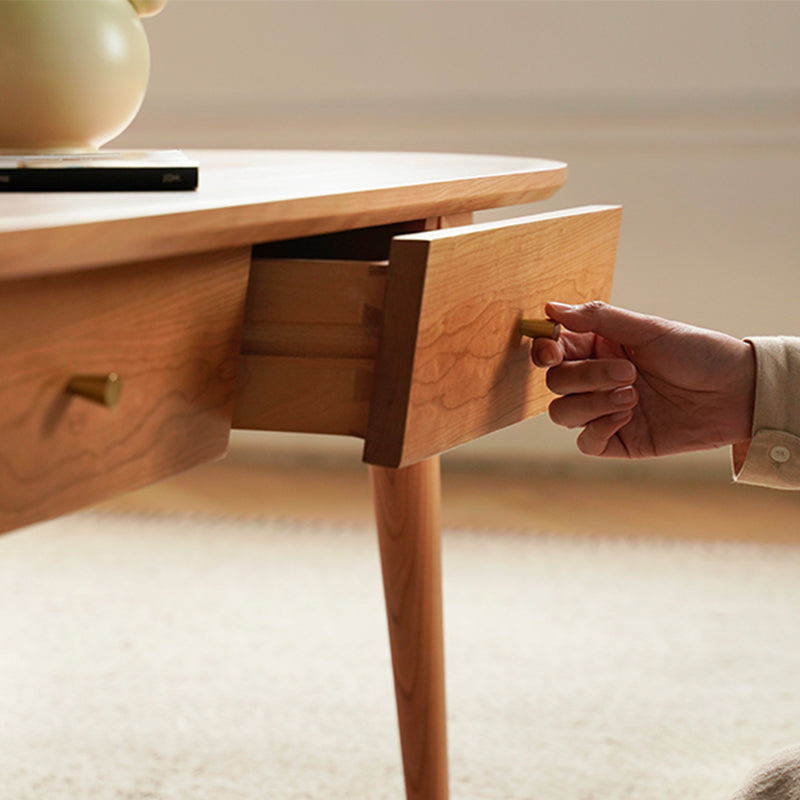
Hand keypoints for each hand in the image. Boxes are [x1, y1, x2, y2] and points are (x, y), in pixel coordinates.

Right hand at [530, 301, 755, 457]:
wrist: (737, 392)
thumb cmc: (698, 354)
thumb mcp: (648, 329)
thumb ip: (597, 318)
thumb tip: (552, 307)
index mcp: (600, 349)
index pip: (554, 351)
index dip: (545, 351)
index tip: (553, 351)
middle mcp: (597, 380)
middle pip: (555, 383)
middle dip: (586, 377)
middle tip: (629, 372)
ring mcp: (605, 412)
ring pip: (562, 413)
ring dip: (592, 402)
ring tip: (633, 395)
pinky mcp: (619, 441)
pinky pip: (585, 442)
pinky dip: (599, 428)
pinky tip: (627, 416)